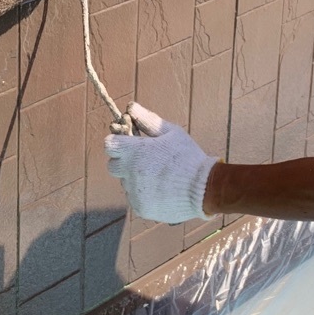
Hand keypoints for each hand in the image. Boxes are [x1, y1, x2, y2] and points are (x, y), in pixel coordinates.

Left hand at [103, 102, 215, 224]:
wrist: (204, 189)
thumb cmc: (188, 156)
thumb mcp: (171, 132)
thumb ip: (147, 120)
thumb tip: (130, 107)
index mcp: (134, 152)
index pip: (109, 144)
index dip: (118, 143)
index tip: (130, 144)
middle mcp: (129, 173)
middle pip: (113, 166)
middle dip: (124, 162)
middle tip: (144, 161)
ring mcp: (134, 192)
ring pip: (126, 183)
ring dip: (136, 179)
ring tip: (160, 177)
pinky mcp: (140, 208)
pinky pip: (135, 198)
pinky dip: (144, 194)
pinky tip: (162, 190)